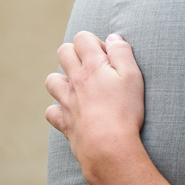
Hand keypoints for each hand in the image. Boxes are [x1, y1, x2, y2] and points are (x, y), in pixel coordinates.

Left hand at [46, 32, 145, 172]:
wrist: (108, 147)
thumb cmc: (125, 111)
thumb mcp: (133, 76)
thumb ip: (122, 52)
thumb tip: (112, 37)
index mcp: (92, 65)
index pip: (82, 38)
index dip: (95, 42)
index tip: (109, 57)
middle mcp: (75, 80)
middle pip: (63, 52)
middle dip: (76, 53)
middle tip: (94, 67)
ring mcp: (66, 101)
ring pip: (51, 80)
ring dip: (63, 79)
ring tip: (80, 87)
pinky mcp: (63, 121)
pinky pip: (51, 111)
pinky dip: (58, 109)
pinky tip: (71, 112)